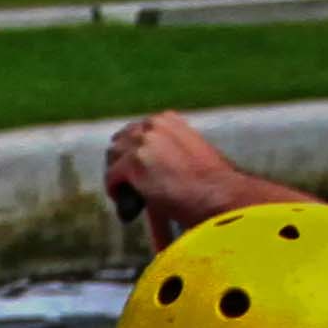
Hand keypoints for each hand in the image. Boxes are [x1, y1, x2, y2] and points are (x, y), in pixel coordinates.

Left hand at [103, 112, 249, 234]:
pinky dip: (115, 193)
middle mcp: (153, 125)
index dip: (130, 153)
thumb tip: (151, 167)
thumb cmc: (210, 182)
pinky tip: (127, 206)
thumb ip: (168, 152)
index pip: (135, 131)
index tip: (133, 172)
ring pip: (112, 158)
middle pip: (119, 141)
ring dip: (116, 177)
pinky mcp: (134, 163)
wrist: (217, 193)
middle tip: (125, 187)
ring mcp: (143, 142)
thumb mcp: (189, 154)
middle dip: (119, 163)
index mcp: (167, 120)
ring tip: (127, 197)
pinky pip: (111, 178)